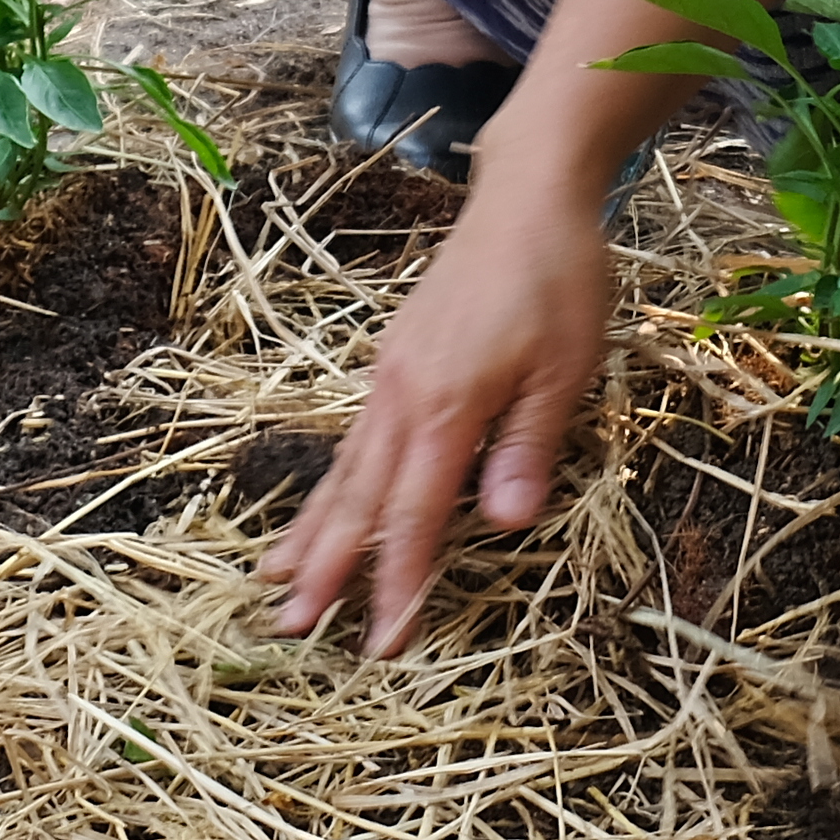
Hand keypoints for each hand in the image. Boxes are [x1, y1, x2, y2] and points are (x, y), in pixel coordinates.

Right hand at [261, 184, 616, 652]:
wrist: (524, 198)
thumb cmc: (558, 279)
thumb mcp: (567, 366)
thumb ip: (529, 445)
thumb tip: (505, 522)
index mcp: (445, 403)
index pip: (414, 513)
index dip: (398, 580)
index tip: (381, 641)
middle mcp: (402, 395)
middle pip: (358, 498)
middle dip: (326, 568)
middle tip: (290, 627)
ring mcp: (390, 377)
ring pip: (343, 469)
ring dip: (312, 530)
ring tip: (273, 578)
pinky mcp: (393, 363)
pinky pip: (352, 439)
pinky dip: (330, 484)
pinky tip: (322, 508)